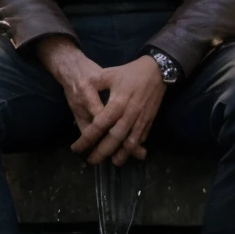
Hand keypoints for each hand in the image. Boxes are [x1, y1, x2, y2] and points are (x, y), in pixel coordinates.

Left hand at [35, 38, 165, 164]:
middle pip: (114, 139)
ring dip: (121, 154)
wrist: (157, 71)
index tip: (77, 148)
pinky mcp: (149, 121)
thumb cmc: (131, 72)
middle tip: (91, 161)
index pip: (99, 125)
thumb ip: (96, 83)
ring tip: (112, 162)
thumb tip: (81, 88)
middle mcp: (129, 115)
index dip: (87, 138)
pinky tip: (128, 153)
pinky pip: (141, 138)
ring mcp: (141, 119)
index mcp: (117, 103)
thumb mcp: (110, 74)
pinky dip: (134, 148)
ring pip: (130, 142)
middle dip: (102, 152)